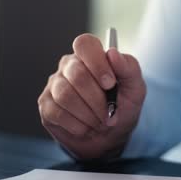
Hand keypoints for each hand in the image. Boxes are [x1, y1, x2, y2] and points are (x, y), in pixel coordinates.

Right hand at [38, 33, 146, 159]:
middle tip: (110, 113)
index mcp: (90, 55)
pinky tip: (86, 127)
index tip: (110, 84)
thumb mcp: (135, 87)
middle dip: (97, 99)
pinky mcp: (45, 106)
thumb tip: (112, 53)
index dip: (97, 63)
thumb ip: (128, 68)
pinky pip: (57, 113)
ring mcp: (54, 85)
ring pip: (65, 95)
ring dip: (88, 114)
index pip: (84, 44)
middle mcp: (69, 65)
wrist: (111, 135)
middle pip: (76, 74)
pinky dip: (77, 126)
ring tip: (100, 122)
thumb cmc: (123, 105)